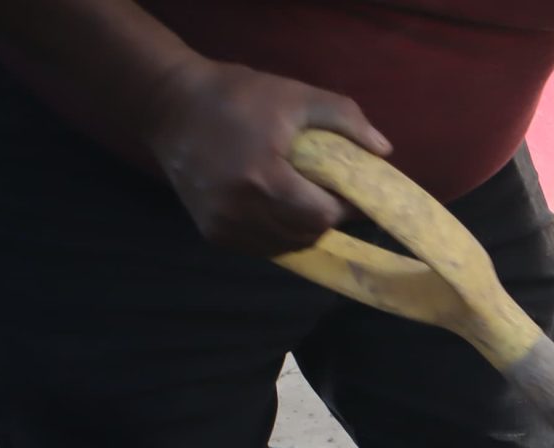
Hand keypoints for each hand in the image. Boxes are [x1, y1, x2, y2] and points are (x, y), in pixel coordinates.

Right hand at [143, 58, 390, 255]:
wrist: (169, 104)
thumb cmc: (236, 96)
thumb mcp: (295, 95)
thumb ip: (344, 119)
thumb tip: (384, 151)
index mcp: (264, 178)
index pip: (323, 215)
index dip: (341, 204)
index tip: (342, 186)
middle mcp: (241, 210)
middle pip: (308, 234)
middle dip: (323, 215)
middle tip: (322, 190)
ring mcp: (224, 225)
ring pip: (287, 246)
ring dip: (302, 228)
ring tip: (298, 197)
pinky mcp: (213, 234)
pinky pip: (263, 247)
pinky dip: (277, 233)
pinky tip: (274, 207)